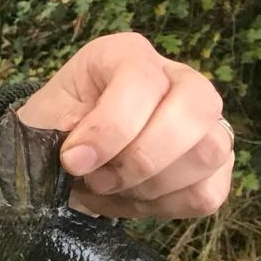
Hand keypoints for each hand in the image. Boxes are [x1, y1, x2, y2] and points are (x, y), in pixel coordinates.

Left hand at [14, 31, 232, 219]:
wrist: (64, 158)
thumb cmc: (54, 126)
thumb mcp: (46, 117)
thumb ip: (64, 129)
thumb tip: (85, 155)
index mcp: (127, 54)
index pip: (142, 82)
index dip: (110, 129)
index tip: (75, 160)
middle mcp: (177, 78)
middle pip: (195, 111)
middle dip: (142, 158)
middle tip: (99, 179)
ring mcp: (204, 122)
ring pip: (210, 153)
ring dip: (153, 185)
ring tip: (112, 187)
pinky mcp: (215, 167)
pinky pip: (209, 193)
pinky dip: (168, 205)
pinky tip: (135, 198)